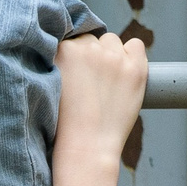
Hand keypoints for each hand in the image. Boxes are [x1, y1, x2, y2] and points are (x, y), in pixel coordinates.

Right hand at [44, 30, 149, 185]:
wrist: (85, 147)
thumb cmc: (63, 122)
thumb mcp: (50, 83)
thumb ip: (60, 59)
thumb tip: (76, 42)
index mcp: (63, 49)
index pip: (74, 37)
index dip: (75, 56)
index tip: (74, 73)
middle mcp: (88, 48)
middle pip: (94, 39)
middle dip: (93, 55)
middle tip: (89, 83)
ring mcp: (114, 58)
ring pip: (114, 42)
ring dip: (112, 56)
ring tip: (105, 83)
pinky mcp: (135, 68)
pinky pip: (136, 45)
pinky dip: (132, 57)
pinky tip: (123, 76)